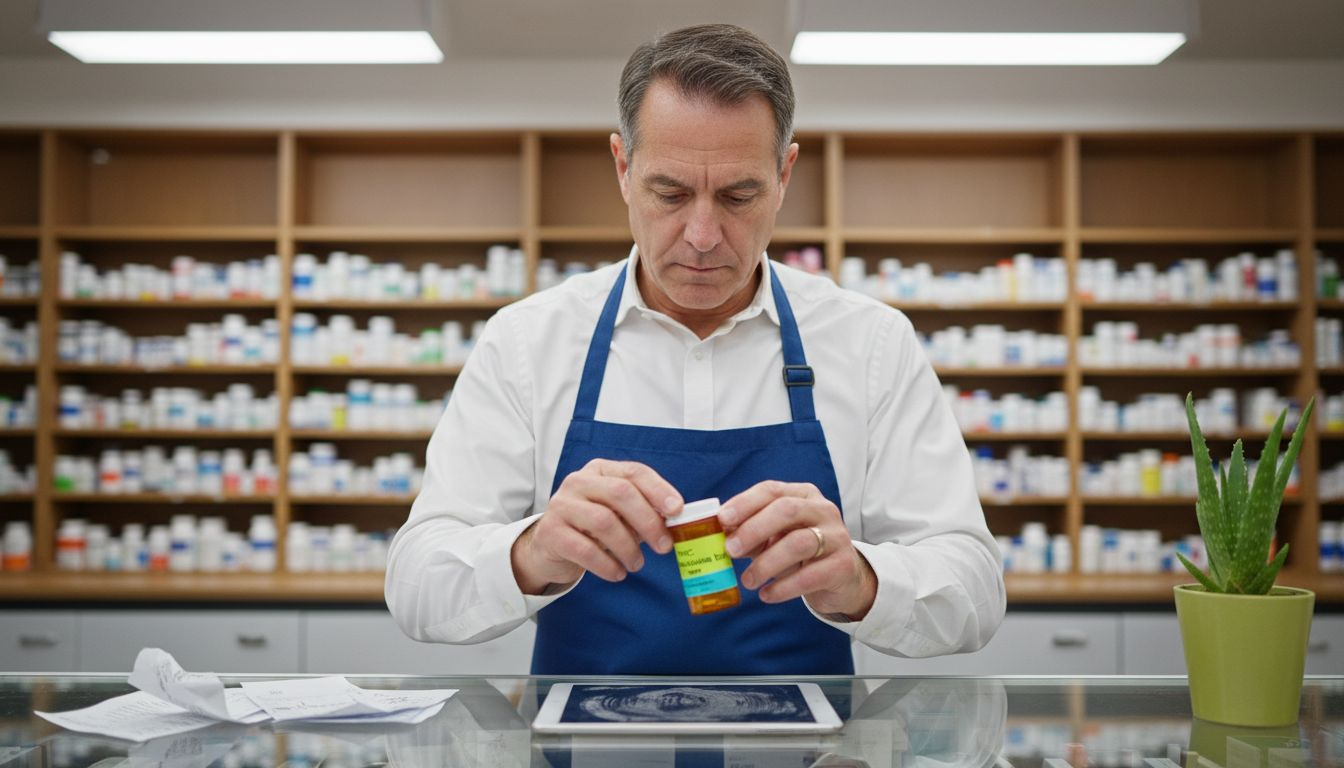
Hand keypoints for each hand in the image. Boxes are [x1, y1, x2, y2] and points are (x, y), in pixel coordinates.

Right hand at [512, 459, 682, 594]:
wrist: (550, 546)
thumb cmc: (593, 528)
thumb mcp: (618, 514)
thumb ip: (642, 512)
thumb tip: (674, 521)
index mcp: (600, 470)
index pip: (634, 472)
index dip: (659, 490)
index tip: (677, 511)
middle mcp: (578, 481)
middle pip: (621, 493)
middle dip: (648, 521)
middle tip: (664, 547)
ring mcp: (561, 505)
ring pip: (604, 522)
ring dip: (628, 548)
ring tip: (637, 564)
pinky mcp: (551, 532)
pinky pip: (585, 549)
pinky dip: (607, 565)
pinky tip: (617, 573)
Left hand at [719, 481, 875, 619]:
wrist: (842, 578)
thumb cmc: (801, 553)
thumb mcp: (776, 537)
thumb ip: (751, 534)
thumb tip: (722, 536)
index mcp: (803, 495)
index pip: (772, 490)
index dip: (745, 503)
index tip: (722, 519)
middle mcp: (823, 510)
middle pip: (786, 510)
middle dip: (754, 529)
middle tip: (731, 550)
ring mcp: (836, 537)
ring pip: (799, 543)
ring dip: (766, 563)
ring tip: (748, 581)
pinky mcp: (843, 566)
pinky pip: (810, 576)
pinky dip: (783, 588)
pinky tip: (766, 595)